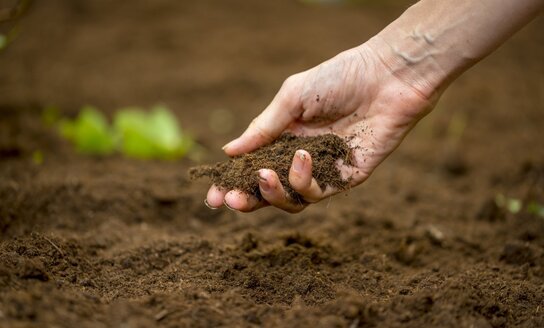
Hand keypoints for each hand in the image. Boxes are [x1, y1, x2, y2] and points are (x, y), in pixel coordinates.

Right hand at [206, 42, 436, 212]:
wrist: (386, 77)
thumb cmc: (339, 78)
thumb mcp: (291, 98)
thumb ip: (262, 128)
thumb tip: (228, 152)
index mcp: (283, 138)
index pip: (252, 167)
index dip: (232, 183)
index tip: (213, 194)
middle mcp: (300, 158)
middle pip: (268, 192)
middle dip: (247, 200)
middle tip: (230, 200)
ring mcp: (323, 171)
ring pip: (291, 201)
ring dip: (273, 193)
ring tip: (265, 173)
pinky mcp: (345, 178)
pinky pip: (317, 193)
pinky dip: (303, 180)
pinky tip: (302, 156)